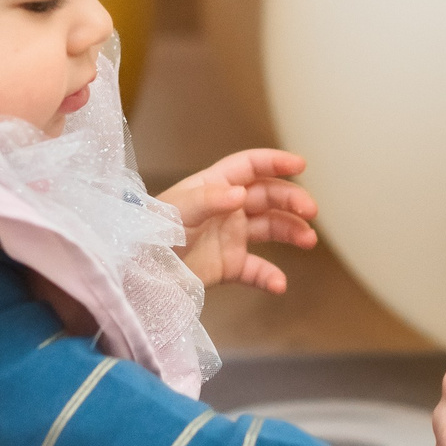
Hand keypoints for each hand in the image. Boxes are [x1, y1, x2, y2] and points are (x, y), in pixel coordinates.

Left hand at [158, 149, 316, 292]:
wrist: (135, 274)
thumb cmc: (147, 234)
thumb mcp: (174, 212)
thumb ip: (207, 200)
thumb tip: (240, 193)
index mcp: (212, 187)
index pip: (249, 167)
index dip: (274, 162)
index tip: (301, 165)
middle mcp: (225, 209)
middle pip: (267, 196)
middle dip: (291, 200)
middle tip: (310, 211)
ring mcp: (229, 237)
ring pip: (270, 228)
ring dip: (291, 231)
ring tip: (308, 240)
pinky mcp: (228, 266)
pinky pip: (256, 269)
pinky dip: (270, 276)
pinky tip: (279, 283)